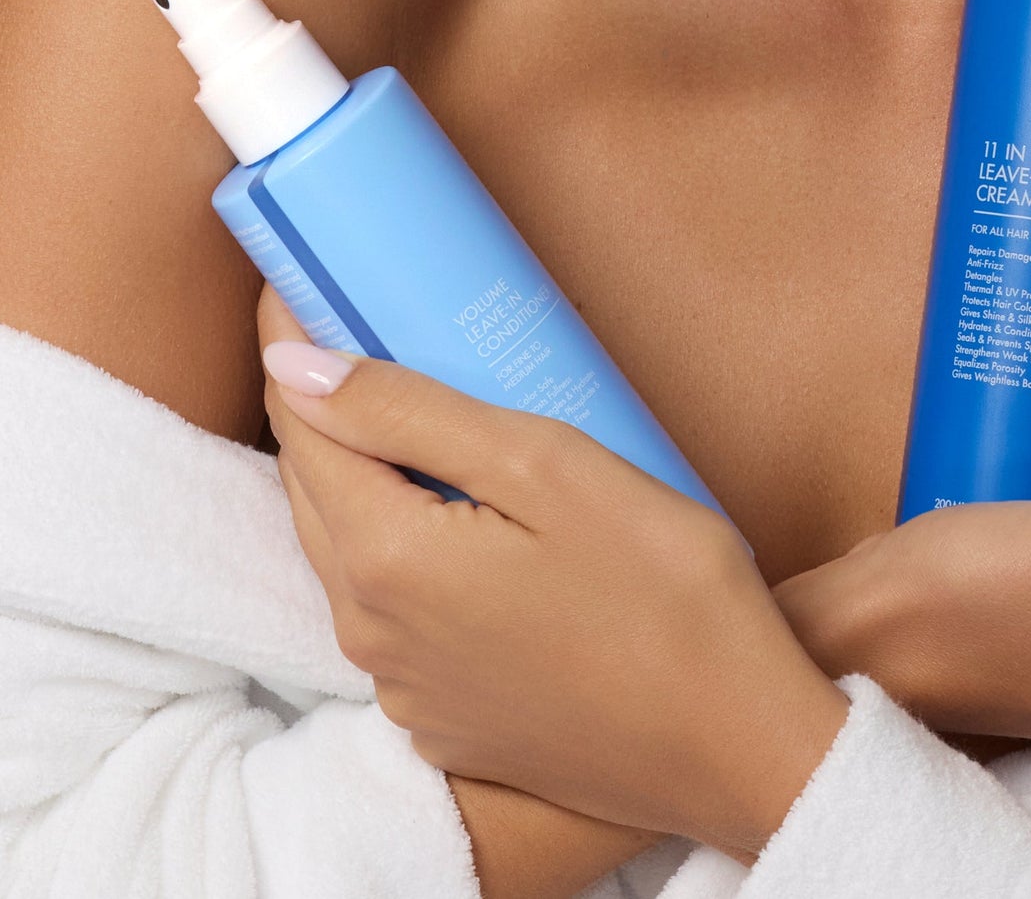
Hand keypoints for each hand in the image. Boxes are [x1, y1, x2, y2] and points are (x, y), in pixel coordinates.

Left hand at [253, 288, 850, 859]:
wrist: (738, 751)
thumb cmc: (668, 597)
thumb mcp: (548, 467)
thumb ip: (409, 412)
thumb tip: (293, 366)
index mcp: (383, 560)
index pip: (298, 424)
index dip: (292, 343)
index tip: (303, 279)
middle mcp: (368, 634)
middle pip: (313, 491)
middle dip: (322, 409)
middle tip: (362, 329)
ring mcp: (402, 688)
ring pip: (348, 557)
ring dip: (364, 483)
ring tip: (419, 417)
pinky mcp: (442, 722)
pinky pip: (392, 619)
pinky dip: (403, 558)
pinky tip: (465, 526)